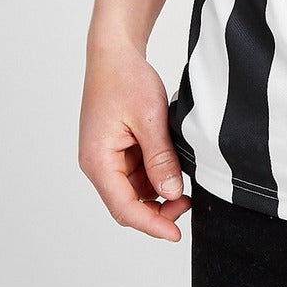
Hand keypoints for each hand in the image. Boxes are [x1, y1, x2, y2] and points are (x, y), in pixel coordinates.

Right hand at [78, 41, 191, 239]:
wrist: (114, 53)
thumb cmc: (126, 78)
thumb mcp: (150, 118)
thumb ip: (160, 158)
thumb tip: (172, 193)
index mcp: (98, 160)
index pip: (124, 208)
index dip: (151, 224)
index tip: (176, 234)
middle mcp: (97, 164)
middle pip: (126, 204)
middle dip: (157, 210)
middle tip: (188, 202)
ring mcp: (105, 157)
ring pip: (133, 190)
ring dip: (157, 192)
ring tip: (185, 181)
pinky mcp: (115, 149)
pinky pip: (135, 173)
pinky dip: (155, 175)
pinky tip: (173, 166)